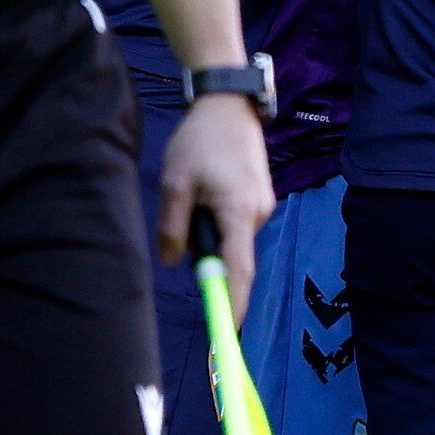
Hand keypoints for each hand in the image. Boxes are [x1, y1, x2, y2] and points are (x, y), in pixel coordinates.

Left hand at [155, 93, 275, 320]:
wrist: (229, 105)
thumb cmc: (200, 140)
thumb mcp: (175, 183)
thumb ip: (172, 226)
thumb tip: (170, 261)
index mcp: (239, 212)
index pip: (240, 270)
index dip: (235, 302)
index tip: (228, 329)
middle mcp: (259, 213)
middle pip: (235, 256)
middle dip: (209, 256)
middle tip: (184, 218)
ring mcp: (264, 205)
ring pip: (233, 238)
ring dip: (211, 231)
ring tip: (194, 192)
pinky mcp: (261, 197)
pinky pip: (238, 224)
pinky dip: (220, 220)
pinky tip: (207, 189)